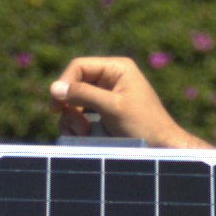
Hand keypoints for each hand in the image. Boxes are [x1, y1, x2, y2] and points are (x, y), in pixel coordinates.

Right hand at [46, 55, 205, 148]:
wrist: (162, 148)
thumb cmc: (143, 125)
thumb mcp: (112, 107)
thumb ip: (83, 94)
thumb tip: (54, 88)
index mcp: (116, 68)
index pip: (79, 66)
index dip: (65, 83)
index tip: (57, 106)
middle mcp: (110, 78)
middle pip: (73, 85)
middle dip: (70, 107)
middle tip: (78, 126)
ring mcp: (106, 97)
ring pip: (73, 103)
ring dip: (73, 120)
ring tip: (85, 134)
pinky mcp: (103, 114)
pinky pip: (80, 115)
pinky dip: (77, 127)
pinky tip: (85, 137)